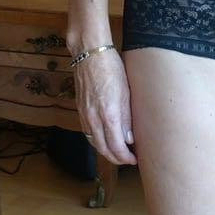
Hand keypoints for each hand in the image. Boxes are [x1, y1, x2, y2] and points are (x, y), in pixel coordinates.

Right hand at [73, 49, 136, 164]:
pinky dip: (97, 141)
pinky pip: (87, 133)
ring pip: (94, 143)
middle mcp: (94, 119)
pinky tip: (104, 139)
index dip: (125, 157)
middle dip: (116, 158)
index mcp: (108, 115)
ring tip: (118, 152)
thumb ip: (126, 118)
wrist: (90, 54)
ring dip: (106, 151)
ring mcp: (85, 116)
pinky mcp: (80, 110)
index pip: (116, 147)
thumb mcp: (125, 92)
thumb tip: (128, 139)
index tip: (134, 159)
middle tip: (128, 159)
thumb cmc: (111, 68)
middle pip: (103, 149)